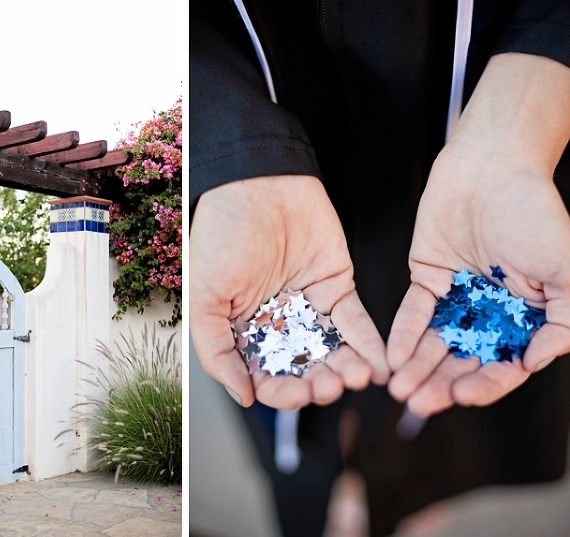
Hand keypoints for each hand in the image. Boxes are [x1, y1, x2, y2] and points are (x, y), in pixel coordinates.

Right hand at [191, 175, 388, 409]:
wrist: (258, 185)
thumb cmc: (221, 235)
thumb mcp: (204, 298)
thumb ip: (217, 352)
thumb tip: (243, 396)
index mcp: (244, 331)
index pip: (266, 377)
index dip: (282, 393)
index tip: (296, 394)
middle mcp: (278, 324)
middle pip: (304, 369)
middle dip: (319, 384)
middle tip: (329, 385)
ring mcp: (309, 307)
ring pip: (333, 352)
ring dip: (346, 371)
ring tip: (356, 377)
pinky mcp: (338, 287)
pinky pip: (356, 324)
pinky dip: (369, 345)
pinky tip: (377, 364)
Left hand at [387, 53, 569, 415]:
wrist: (491, 167)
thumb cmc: (535, 212)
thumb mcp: (566, 269)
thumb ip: (562, 320)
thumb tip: (534, 362)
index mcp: (525, 318)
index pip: (505, 364)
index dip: (485, 385)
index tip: (462, 397)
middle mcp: (490, 314)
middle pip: (464, 361)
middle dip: (441, 385)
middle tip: (417, 403)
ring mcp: (457, 298)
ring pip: (436, 343)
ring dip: (418, 368)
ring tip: (398, 389)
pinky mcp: (427, 279)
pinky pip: (414, 313)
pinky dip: (404, 335)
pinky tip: (393, 356)